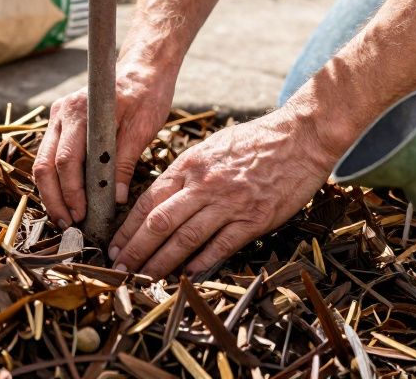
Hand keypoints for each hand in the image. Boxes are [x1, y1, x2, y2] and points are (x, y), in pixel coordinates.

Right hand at [34, 62, 174, 227]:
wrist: (143, 69)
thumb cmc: (146, 94)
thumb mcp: (142, 128)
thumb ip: (125, 162)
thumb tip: (114, 198)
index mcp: (80, 111)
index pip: (66, 160)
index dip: (71, 192)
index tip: (81, 215)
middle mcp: (61, 113)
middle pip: (45, 164)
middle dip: (54, 199)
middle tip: (68, 226)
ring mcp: (57, 118)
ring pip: (42, 163)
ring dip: (51, 193)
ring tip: (66, 219)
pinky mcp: (60, 125)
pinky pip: (50, 157)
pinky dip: (56, 181)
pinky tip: (66, 201)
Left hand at [107, 108, 334, 278]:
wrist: (300, 137)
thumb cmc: (256, 140)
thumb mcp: (212, 147)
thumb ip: (188, 171)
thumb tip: (162, 195)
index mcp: (191, 164)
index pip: (149, 200)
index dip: (128, 226)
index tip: (115, 245)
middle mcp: (204, 184)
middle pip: (160, 222)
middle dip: (135, 249)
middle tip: (119, 269)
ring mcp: (229, 203)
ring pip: (185, 239)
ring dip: (161, 262)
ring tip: (144, 278)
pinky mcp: (254, 219)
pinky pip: (221, 246)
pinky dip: (201, 263)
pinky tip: (186, 276)